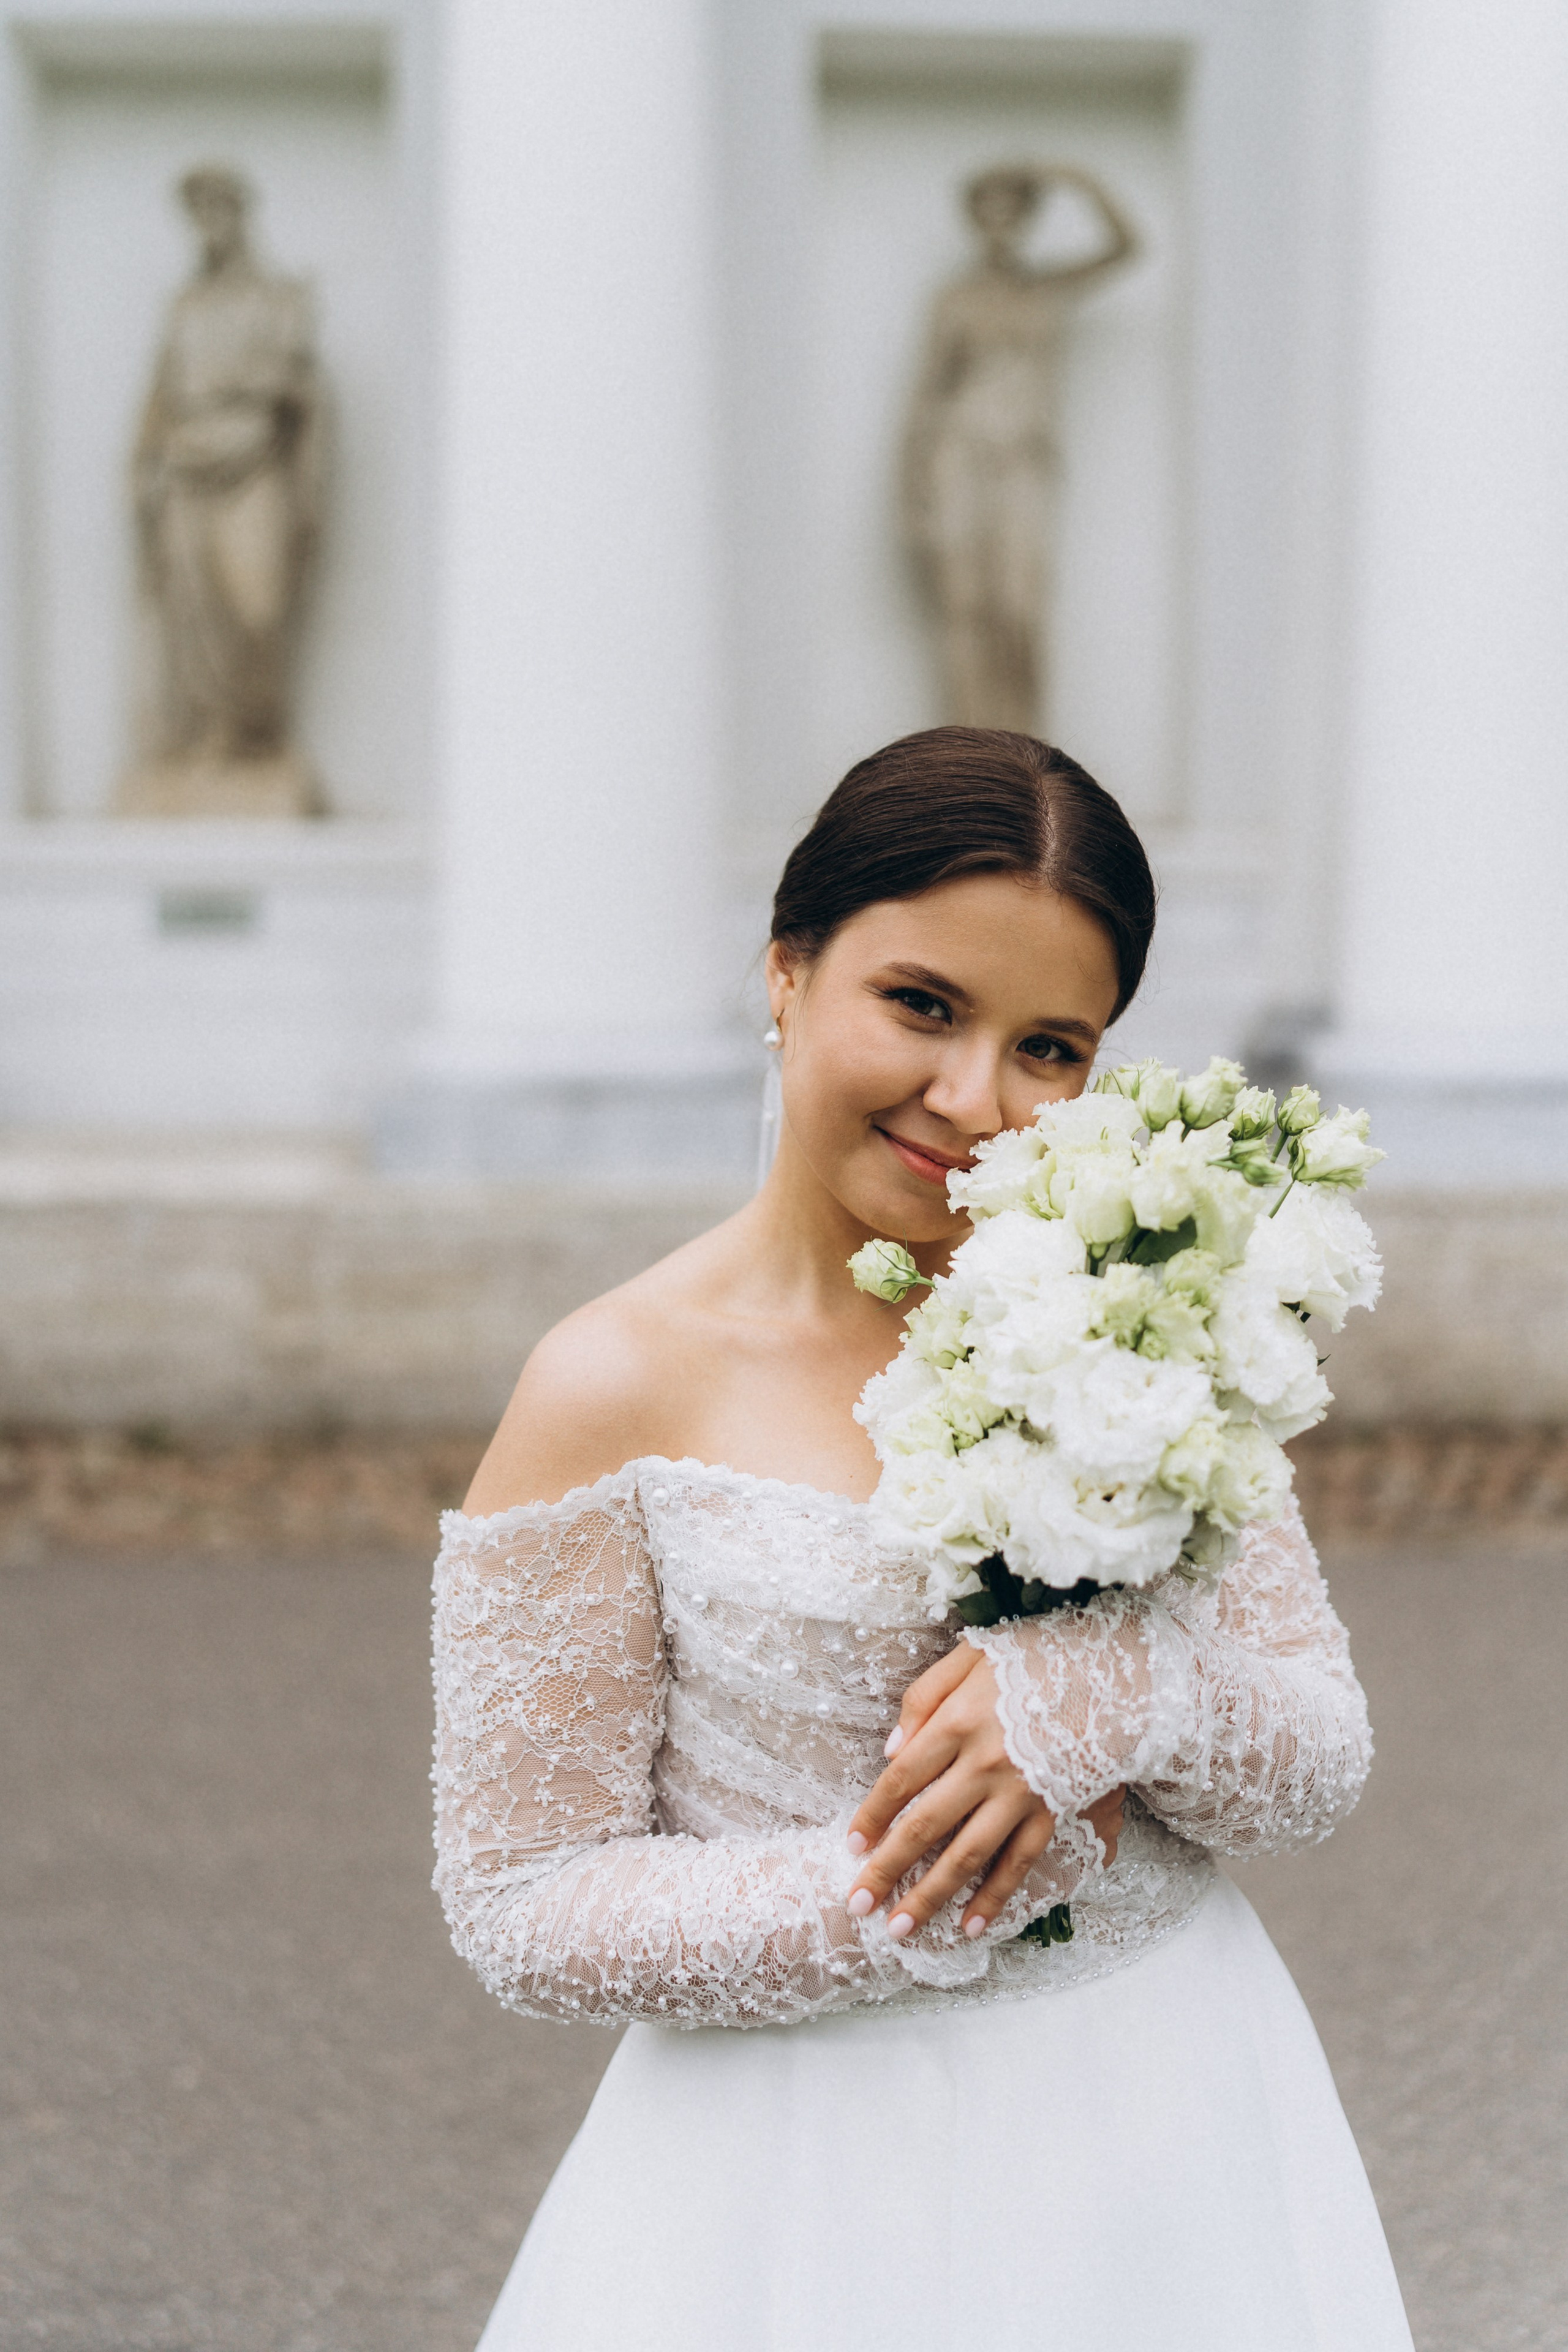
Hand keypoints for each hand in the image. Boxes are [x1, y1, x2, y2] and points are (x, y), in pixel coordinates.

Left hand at [845, 1643, 1123, 1940]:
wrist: (1116, 1670)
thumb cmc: (1033, 1658)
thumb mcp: (969, 1657)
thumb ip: (923, 1698)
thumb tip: (889, 1752)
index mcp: (957, 1721)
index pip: (901, 1779)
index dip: (872, 1815)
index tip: (852, 1845)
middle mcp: (984, 1764)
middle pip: (924, 1826)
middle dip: (887, 1869)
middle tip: (859, 1904)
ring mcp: (1020, 1792)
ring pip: (967, 1855)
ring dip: (930, 1896)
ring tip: (901, 1930)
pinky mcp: (1052, 1810)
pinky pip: (1019, 1862)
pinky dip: (995, 1897)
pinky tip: (971, 1926)